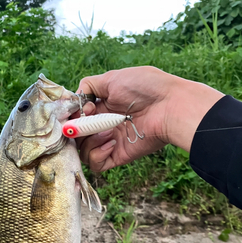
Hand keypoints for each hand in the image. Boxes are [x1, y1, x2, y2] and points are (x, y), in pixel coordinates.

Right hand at [73, 66, 223, 171]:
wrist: (170, 106)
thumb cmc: (145, 87)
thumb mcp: (112, 78)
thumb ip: (89, 85)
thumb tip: (74, 100)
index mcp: (102, 105)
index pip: (76, 116)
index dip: (70, 115)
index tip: (76, 110)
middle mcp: (104, 124)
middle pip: (76, 135)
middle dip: (75, 129)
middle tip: (82, 123)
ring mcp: (110, 141)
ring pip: (83, 150)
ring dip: (88, 140)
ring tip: (105, 131)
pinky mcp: (118, 155)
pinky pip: (96, 164)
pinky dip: (97, 154)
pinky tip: (111, 142)